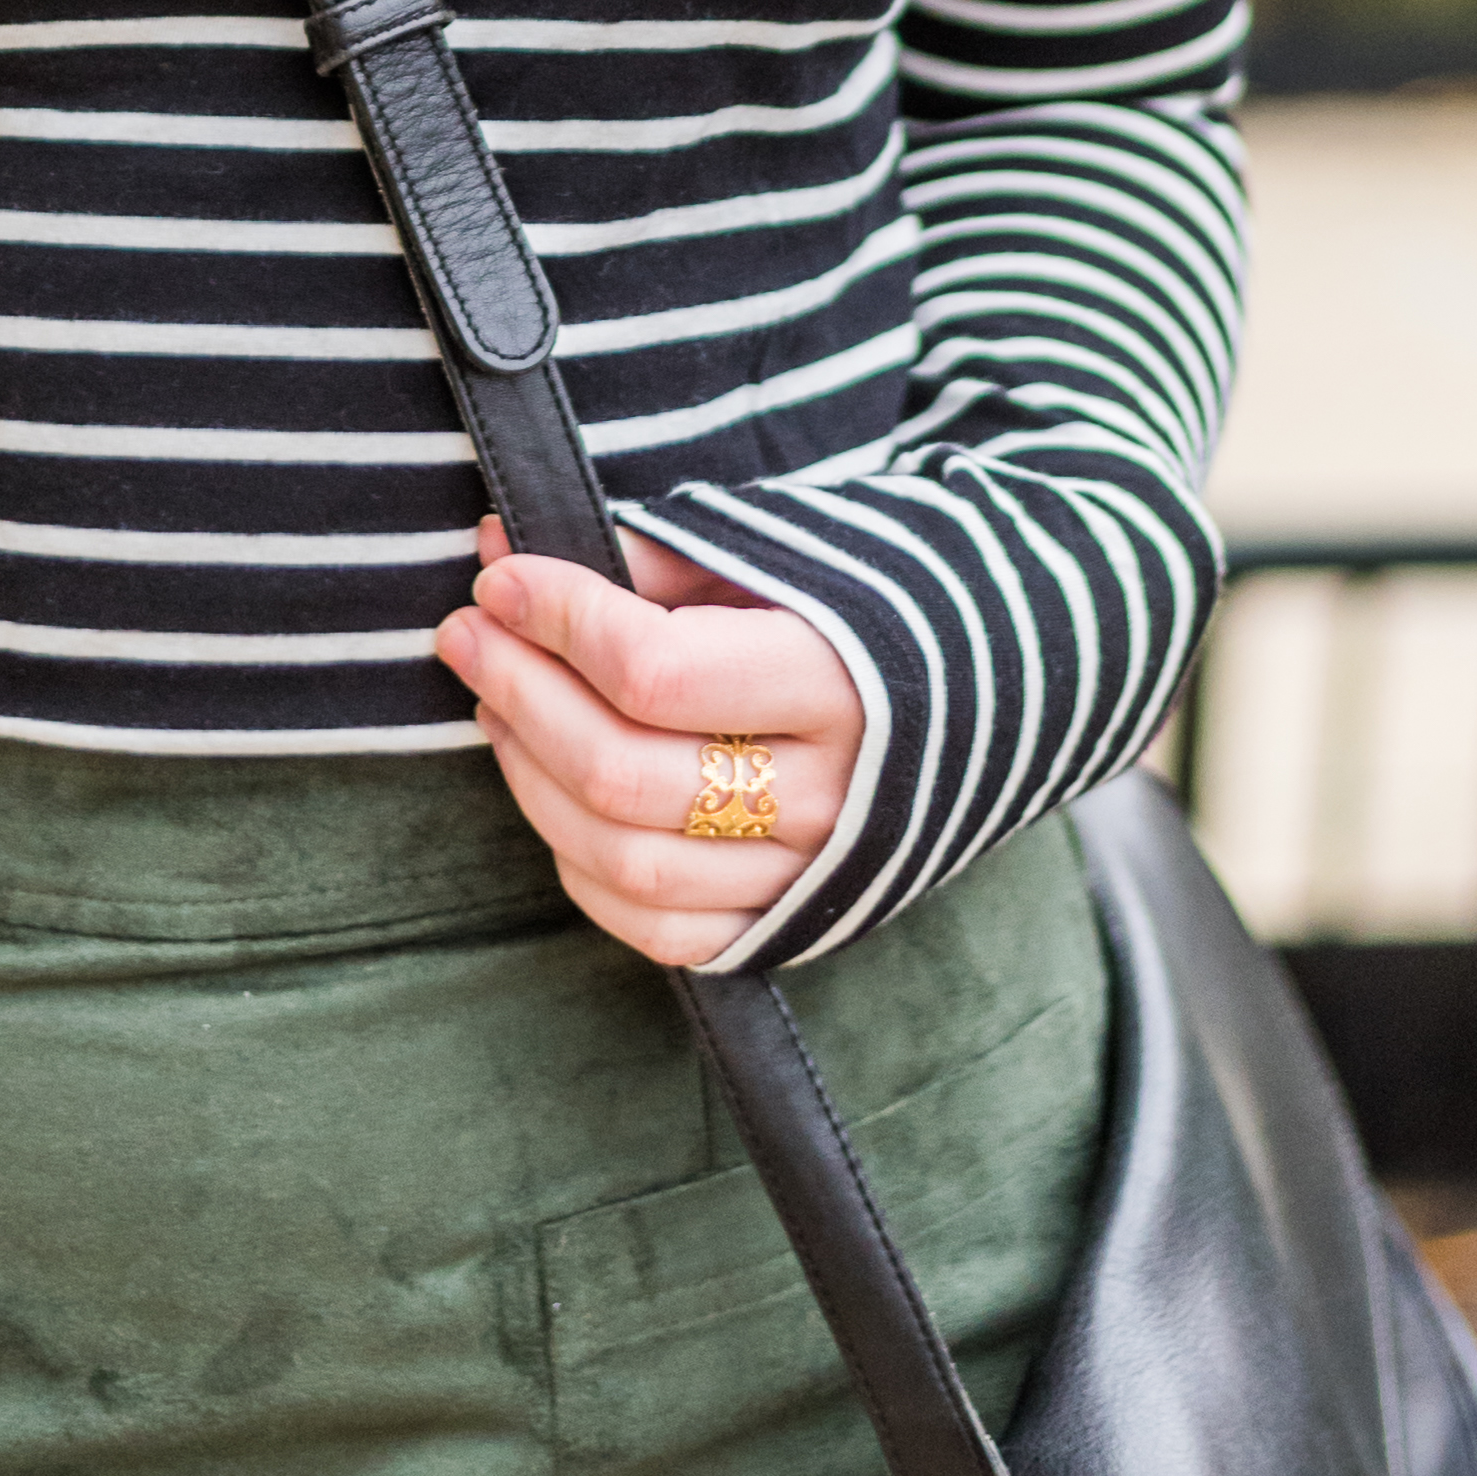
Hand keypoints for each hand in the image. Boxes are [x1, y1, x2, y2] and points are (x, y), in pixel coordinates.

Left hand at [434, 516, 859, 967]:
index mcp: (841, 681)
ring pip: (623, 858)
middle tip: (467, 630)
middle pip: (621, 772)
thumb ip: (654, 554)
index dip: (558, 617)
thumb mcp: (787, 545)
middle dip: (519, 692)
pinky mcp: (788, 925)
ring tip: (494, 702)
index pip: (654, 669)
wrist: (1009, 683)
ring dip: (529, 775)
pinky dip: (579, 868)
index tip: (502, 572)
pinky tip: (548, 792)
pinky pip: (658, 929)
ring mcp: (809, 875)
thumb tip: (511, 548)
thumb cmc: (880, 593)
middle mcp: (829, 796)